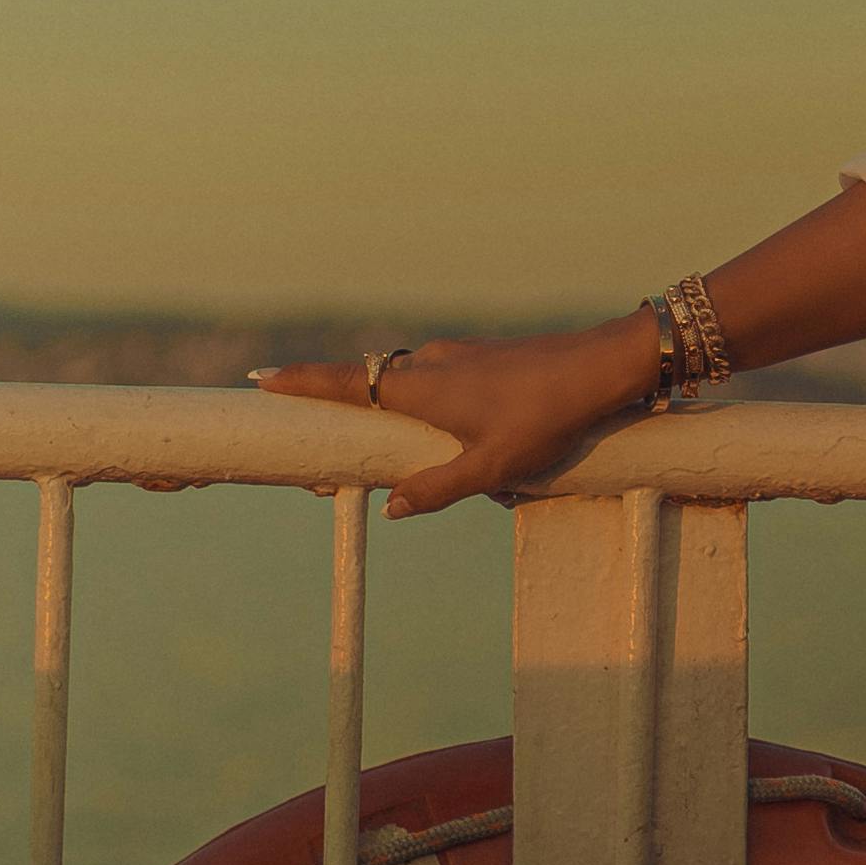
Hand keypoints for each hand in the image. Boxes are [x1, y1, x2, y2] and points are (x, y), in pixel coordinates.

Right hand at [253, 317, 662, 517]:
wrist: (605, 365)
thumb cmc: (548, 416)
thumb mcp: (493, 466)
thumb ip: (439, 489)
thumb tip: (392, 506)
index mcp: (421, 387)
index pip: (344, 382)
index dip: (300, 383)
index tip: (260, 379)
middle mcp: (432, 364)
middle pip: (371, 386)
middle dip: (345, 410)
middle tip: (323, 442)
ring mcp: (460, 357)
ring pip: (414, 389)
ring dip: (405, 418)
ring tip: (433, 459)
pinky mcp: (486, 359)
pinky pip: (448, 387)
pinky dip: (442, 412)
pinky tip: (492, 448)